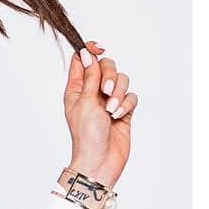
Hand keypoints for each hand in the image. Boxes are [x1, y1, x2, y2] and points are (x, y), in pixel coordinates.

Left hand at [62, 38, 136, 189]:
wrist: (100, 160)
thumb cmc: (86, 135)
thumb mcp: (85, 102)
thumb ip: (90, 77)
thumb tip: (86, 53)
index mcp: (76, 89)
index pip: (82, 60)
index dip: (90, 51)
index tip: (99, 49)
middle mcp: (92, 92)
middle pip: (106, 66)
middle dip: (110, 76)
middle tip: (105, 92)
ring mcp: (108, 101)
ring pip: (121, 80)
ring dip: (119, 93)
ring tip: (112, 110)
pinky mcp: (123, 110)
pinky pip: (131, 96)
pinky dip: (127, 104)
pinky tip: (119, 116)